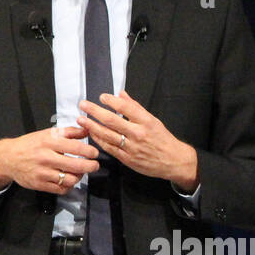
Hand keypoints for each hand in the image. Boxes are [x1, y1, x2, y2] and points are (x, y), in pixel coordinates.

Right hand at [0, 125, 99, 193]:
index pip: (75, 147)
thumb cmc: (29, 144)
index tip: (94, 153)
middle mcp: (46, 157)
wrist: (8, 158)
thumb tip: (86, 130)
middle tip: (95, 165)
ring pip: (70, 179)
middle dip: (90, 166)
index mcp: (49, 142)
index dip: (89, 151)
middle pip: (75, 165)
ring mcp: (43, 172)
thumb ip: (68, 132)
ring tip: (80, 172)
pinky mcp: (40, 184)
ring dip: (79, 177)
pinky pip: (61, 189)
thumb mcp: (47, 133)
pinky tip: (69, 180)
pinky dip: (68, 186)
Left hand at [77, 91, 198, 189]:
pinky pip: (109, 148)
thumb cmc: (162, 138)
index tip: (101, 97)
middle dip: (95, 112)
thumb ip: (135, 107)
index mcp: (146, 121)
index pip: (125, 108)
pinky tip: (91, 133)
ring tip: (81, 119)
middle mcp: (138, 133)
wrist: (173, 161)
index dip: (111, 101)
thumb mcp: (153, 119)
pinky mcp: (127, 159)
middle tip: (83, 105)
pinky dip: (98, 140)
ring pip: (107, 135)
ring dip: (92, 126)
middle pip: (112, 121)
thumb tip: (121, 94)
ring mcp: (132, 147)